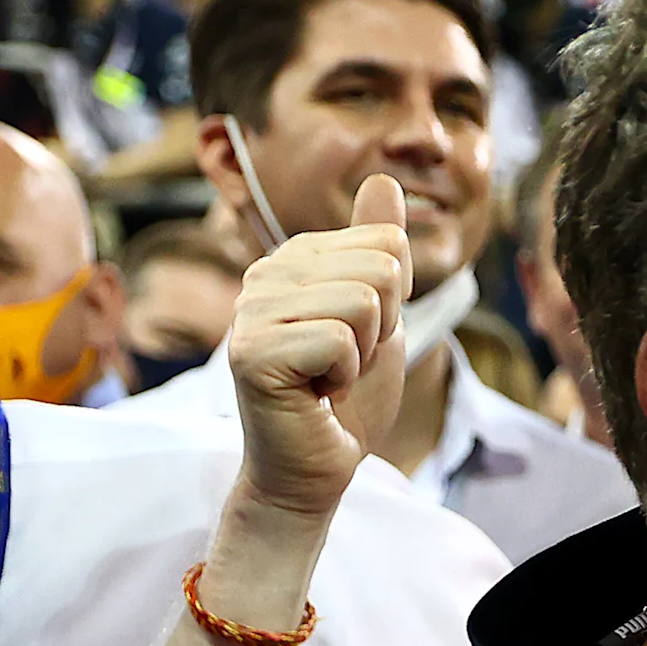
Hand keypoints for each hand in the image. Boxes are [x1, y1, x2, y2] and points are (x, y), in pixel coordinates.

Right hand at [227, 172, 408, 518]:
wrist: (316, 466)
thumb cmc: (347, 396)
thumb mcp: (381, 314)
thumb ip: (380, 249)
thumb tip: (384, 178)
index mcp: (294, 258)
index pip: (388, 243)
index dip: (396, 301)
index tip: (358, 337)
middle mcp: (263, 274)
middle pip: (382, 267)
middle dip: (383, 327)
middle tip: (344, 362)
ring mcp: (250, 311)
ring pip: (365, 302)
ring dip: (364, 354)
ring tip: (328, 376)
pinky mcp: (251, 351)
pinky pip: (340, 341)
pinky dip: (344, 377)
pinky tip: (315, 393)